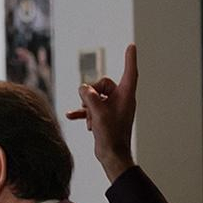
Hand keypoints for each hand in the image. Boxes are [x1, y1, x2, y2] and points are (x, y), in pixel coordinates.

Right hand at [65, 43, 138, 182]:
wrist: (111, 156)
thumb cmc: (110, 135)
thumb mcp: (97, 112)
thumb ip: (89, 96)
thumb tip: (83, 87)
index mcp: (126, 96)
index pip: (130, 72)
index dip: (130, 59)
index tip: (131, 46)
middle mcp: (121, 100)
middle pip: (103, 85)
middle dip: (92, 92)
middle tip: (87, 105)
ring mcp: (113, 109)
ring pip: (95, 97)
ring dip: (86, 106)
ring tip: (87, 119)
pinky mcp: (105, 117)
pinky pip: (92, 108)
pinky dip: (83, 112)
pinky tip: (70, 115)